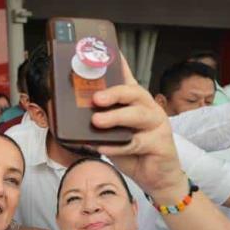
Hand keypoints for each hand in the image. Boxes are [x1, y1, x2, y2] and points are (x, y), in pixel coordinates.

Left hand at [90, 55, 186, 201]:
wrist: (157, 178)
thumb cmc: (134, 152)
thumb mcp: (113, 133)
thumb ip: (98, 120)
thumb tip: (68, 112)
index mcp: (136, 101)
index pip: (127, 77)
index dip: (118, 63)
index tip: (106, 51)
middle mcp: (149, 108)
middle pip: (134, 92)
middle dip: (114, 92)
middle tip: (95, 98)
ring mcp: (158, 125)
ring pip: (138, 116)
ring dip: (115, 117)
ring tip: (96, 121)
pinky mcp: (161, 144)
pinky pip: (137, 143)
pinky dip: (117, 146)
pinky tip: (103, 147)